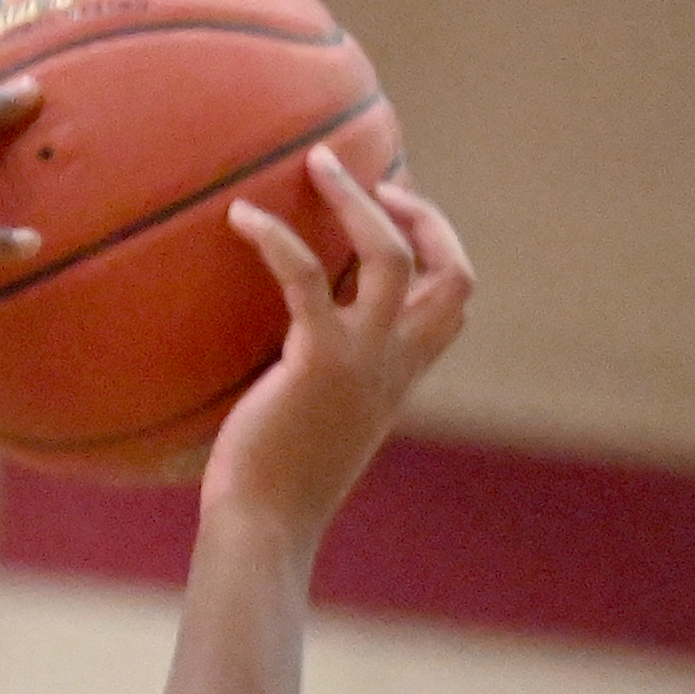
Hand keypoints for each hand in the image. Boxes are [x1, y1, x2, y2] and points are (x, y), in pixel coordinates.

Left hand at [195, 151, 474, 549]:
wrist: (264, 528)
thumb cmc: (273, 487)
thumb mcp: (318, 424)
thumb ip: (326, 382)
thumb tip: (285, 355)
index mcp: (401, 378)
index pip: (453, 303)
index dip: (439, 249)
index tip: (398, 217)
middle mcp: (397, 365)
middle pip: (453, 274)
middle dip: (424, 217)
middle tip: (375, 181)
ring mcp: (364, 360)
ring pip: (394, 258)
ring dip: (360, 202)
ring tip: (319, 164)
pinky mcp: (318, 360)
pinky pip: (305, 277)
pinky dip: (277, 239)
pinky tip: (240, 218)